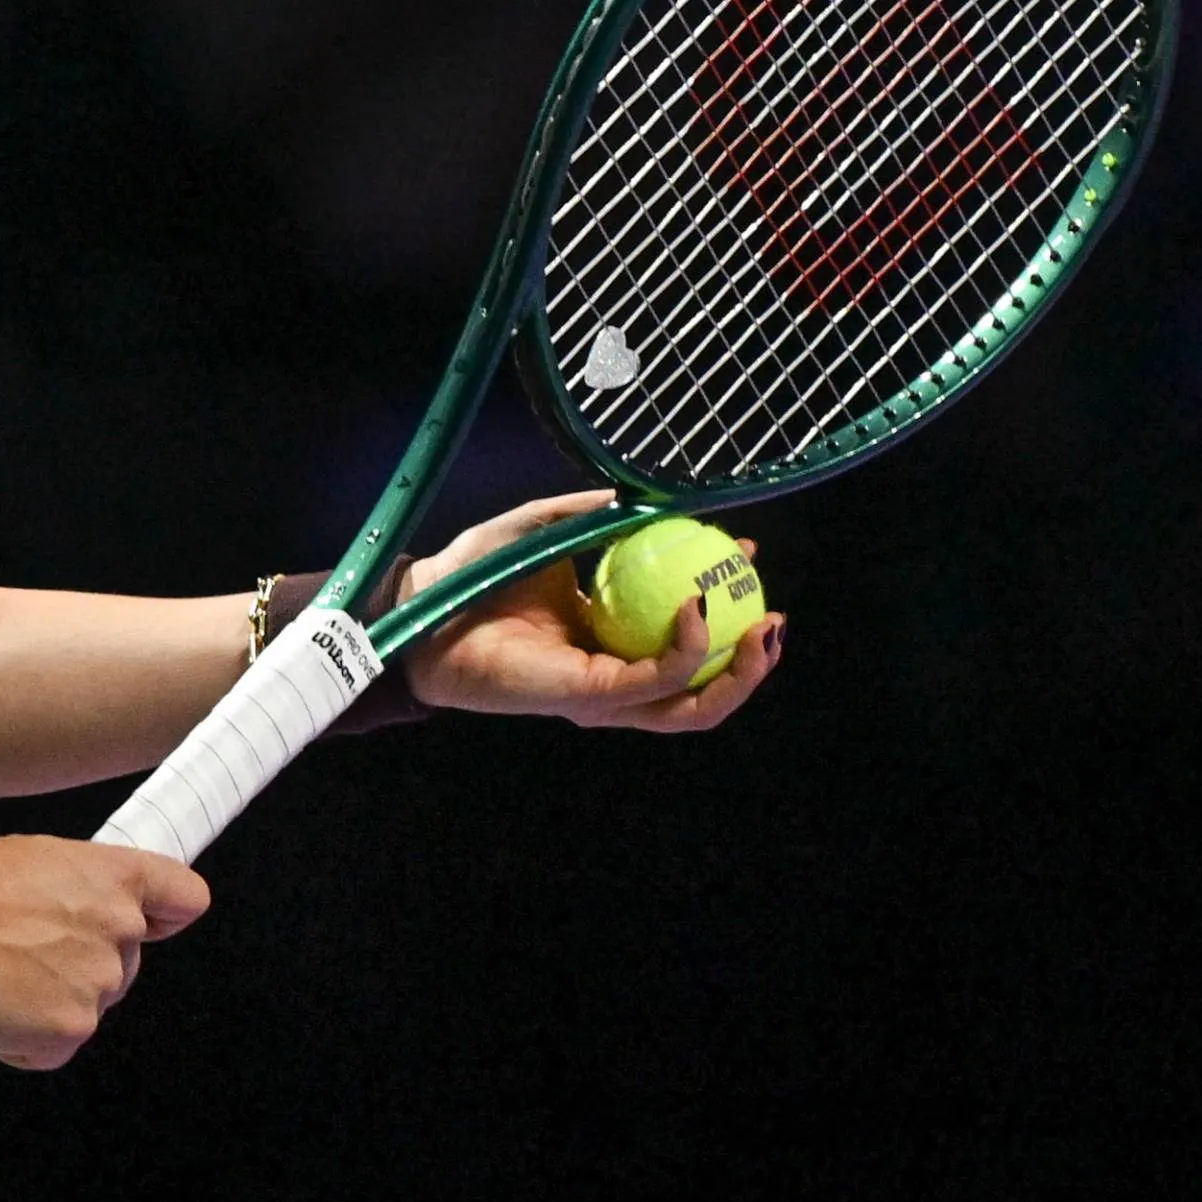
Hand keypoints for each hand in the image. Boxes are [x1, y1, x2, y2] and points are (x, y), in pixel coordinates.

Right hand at [0, 833, 208, 1069]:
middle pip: (126, 964)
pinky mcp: (70, 1031)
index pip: (186, 900)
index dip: (166, 916)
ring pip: (89, 1005)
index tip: (151, 924)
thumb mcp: (46, 857)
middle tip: (27, 950)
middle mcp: (123, 933)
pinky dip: (27, 1039)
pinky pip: (56, 1047)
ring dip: (53, 1001)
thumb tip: (90, 916)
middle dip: (85, 964)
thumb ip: (89, 888)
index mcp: (119, 880)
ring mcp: (100, 986)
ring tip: (2, 974)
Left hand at [397, 489, 783, 730]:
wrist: (424, 605)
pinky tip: (696, 608)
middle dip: (753, 662)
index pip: (685, 636)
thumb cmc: (474, 571)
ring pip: (692, 705)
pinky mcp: (587, 698)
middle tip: (777, 616)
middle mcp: (612, 674)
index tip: (748, 556)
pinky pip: (653, 682)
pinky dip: (684, 649)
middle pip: (703, 688)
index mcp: (608, 639)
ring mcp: (603, 694)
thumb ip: (596, 515)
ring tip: (765, 628)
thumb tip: (649, 496)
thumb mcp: (548, 529)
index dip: (728, 604)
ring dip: (738, 672)